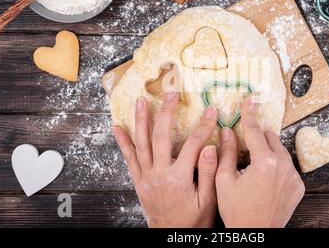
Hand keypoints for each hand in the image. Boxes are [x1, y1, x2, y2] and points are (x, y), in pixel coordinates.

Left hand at [113, 91, 218, 227]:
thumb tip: (211, 147)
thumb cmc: (193, 220)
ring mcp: (146, 177)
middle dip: (166, 112)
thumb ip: (209, 173)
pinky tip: (117, 128)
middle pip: (161, 136)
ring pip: (141, 143)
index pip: (193, 144)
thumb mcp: (209, 200)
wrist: (172, 236)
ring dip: (141, 120)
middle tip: (171, 94)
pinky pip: (129, 159)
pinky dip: (123, 142)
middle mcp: (159, 174)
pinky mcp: (139, 181)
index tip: (210, 110)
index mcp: (179, 178)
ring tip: (140, 101)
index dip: (203, 126)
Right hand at [215, 95, 304, 227]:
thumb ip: (226, 153)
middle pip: (270, 138)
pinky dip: (277, 167)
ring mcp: (293, 176)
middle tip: (246, 152)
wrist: (256, 234)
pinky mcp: (298, 186)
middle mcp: (283, 166)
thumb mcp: (224, 181)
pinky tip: (265, 181)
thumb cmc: (237, 210)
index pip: (254, 130)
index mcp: (264, 162)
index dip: (249, 113)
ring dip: (268, 153)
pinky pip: (287, 167)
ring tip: (255, 170)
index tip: (249, 99)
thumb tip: (227, 131)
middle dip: (258, 139)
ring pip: (280, 151)